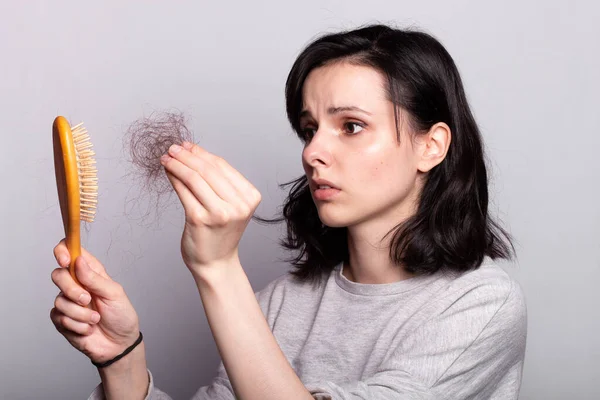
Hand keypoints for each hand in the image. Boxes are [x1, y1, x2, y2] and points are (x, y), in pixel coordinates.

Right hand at [50, 240, 140, 363]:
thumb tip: (79, 261)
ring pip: (60, 300)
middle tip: (87, 300)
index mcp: (91, 273)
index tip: (65, 261)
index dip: (63, 251)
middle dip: (72, 289)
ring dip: (80, 314)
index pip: (71, 252)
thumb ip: (95, 278)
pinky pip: (59, 318)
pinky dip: (76, 325)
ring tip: (96, 319)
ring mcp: (68, 302)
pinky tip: (88, 329)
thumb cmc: (121, 316)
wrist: (119, 345)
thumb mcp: (114, 294)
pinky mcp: (62, 320)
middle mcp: (77, 285)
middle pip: (58, 275)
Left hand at [160, 142, 260, 276]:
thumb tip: (191, 151)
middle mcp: (238, 205)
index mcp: (250, 197)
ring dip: (178, 164)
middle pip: (208, 170)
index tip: (187, 146)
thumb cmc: (220, 232)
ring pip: (195, 178)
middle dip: (188, 155)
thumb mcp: (230, 205)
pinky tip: (167, 171)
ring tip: (167, 157)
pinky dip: (174, 177)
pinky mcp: (199, 219)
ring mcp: (219, 213)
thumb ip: (218, 182)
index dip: (202, 153)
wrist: (216, 262)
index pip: (223, 167)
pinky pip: (184, 191)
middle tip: (173, 147)